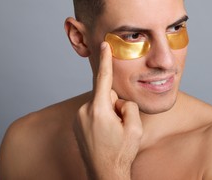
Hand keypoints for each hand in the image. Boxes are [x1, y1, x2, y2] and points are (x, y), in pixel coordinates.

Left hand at [74, 42, 142, 179]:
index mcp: (99, 110)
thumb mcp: (134, 127)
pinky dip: (102, 118)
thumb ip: (128, 105)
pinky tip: (105, 134)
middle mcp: (84, 111)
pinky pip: (93, 112)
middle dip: (116, 104)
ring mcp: (79, 119)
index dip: (105, 60)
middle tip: (121, 125)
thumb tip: (119, 101)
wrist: (105, 174)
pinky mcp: (77, 124)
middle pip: (106, 95)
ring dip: (109, 112)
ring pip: (100, 104)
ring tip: (112, 132)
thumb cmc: (121, 152)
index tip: (104, 45)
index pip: (103, 78)